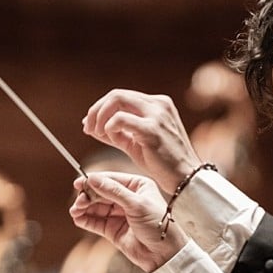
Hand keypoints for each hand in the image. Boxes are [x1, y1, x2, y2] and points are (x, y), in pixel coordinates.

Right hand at [69, 171, 186, 272]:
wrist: (164, 254)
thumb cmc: (158, 226)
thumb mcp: (137, 204)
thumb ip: (113, 191)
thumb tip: (92, 178)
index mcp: (137, 186)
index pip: (111, 179)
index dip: (94, 181)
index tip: (79, 183)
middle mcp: (127, 198)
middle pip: (101, 193)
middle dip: (88, 196)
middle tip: (79, 201)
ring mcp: (119, 214)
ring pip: (96, 207)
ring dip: (84, 208)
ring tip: (75, 211)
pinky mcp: (113, 229)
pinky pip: (95, 222)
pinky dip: (85, 219)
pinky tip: (78, 218)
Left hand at [82, 89, 201, 191]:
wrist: (185, 178)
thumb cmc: (162, 163)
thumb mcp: (135, 142)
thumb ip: (115, 131)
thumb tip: (89, 124)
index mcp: (158, 104)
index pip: (121, 96)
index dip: (101, 108)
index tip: (90, 125)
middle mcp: (159, 104)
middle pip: (116, 94)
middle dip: (96, 110)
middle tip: (88, 128)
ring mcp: (157, 115)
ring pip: (116, 100)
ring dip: (100, 118)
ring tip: (98, 135)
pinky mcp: (152, 129)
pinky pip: (120, 120)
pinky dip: (110, 128)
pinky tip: (114, 140)